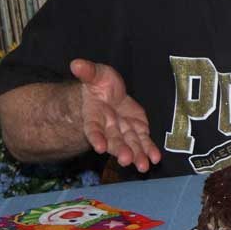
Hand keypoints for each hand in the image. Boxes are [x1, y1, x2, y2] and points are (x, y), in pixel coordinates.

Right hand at [70, 58, 160, 172]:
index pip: (93, 128)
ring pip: (130, 145)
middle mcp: (108, 127)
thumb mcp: (94, 74)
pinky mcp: (138, 130)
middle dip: (120, 150)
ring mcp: (123, 130)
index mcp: (94, 115)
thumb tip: (75, 63)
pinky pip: (144, 142)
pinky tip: (155, 159)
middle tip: (125, 160)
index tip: (99, 147)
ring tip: (142, 166)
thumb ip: (87, 72)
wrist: (109, 93)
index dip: (96, 137)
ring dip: (136, 155)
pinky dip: (149, 150)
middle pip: (113, 140)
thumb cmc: (99, 84)